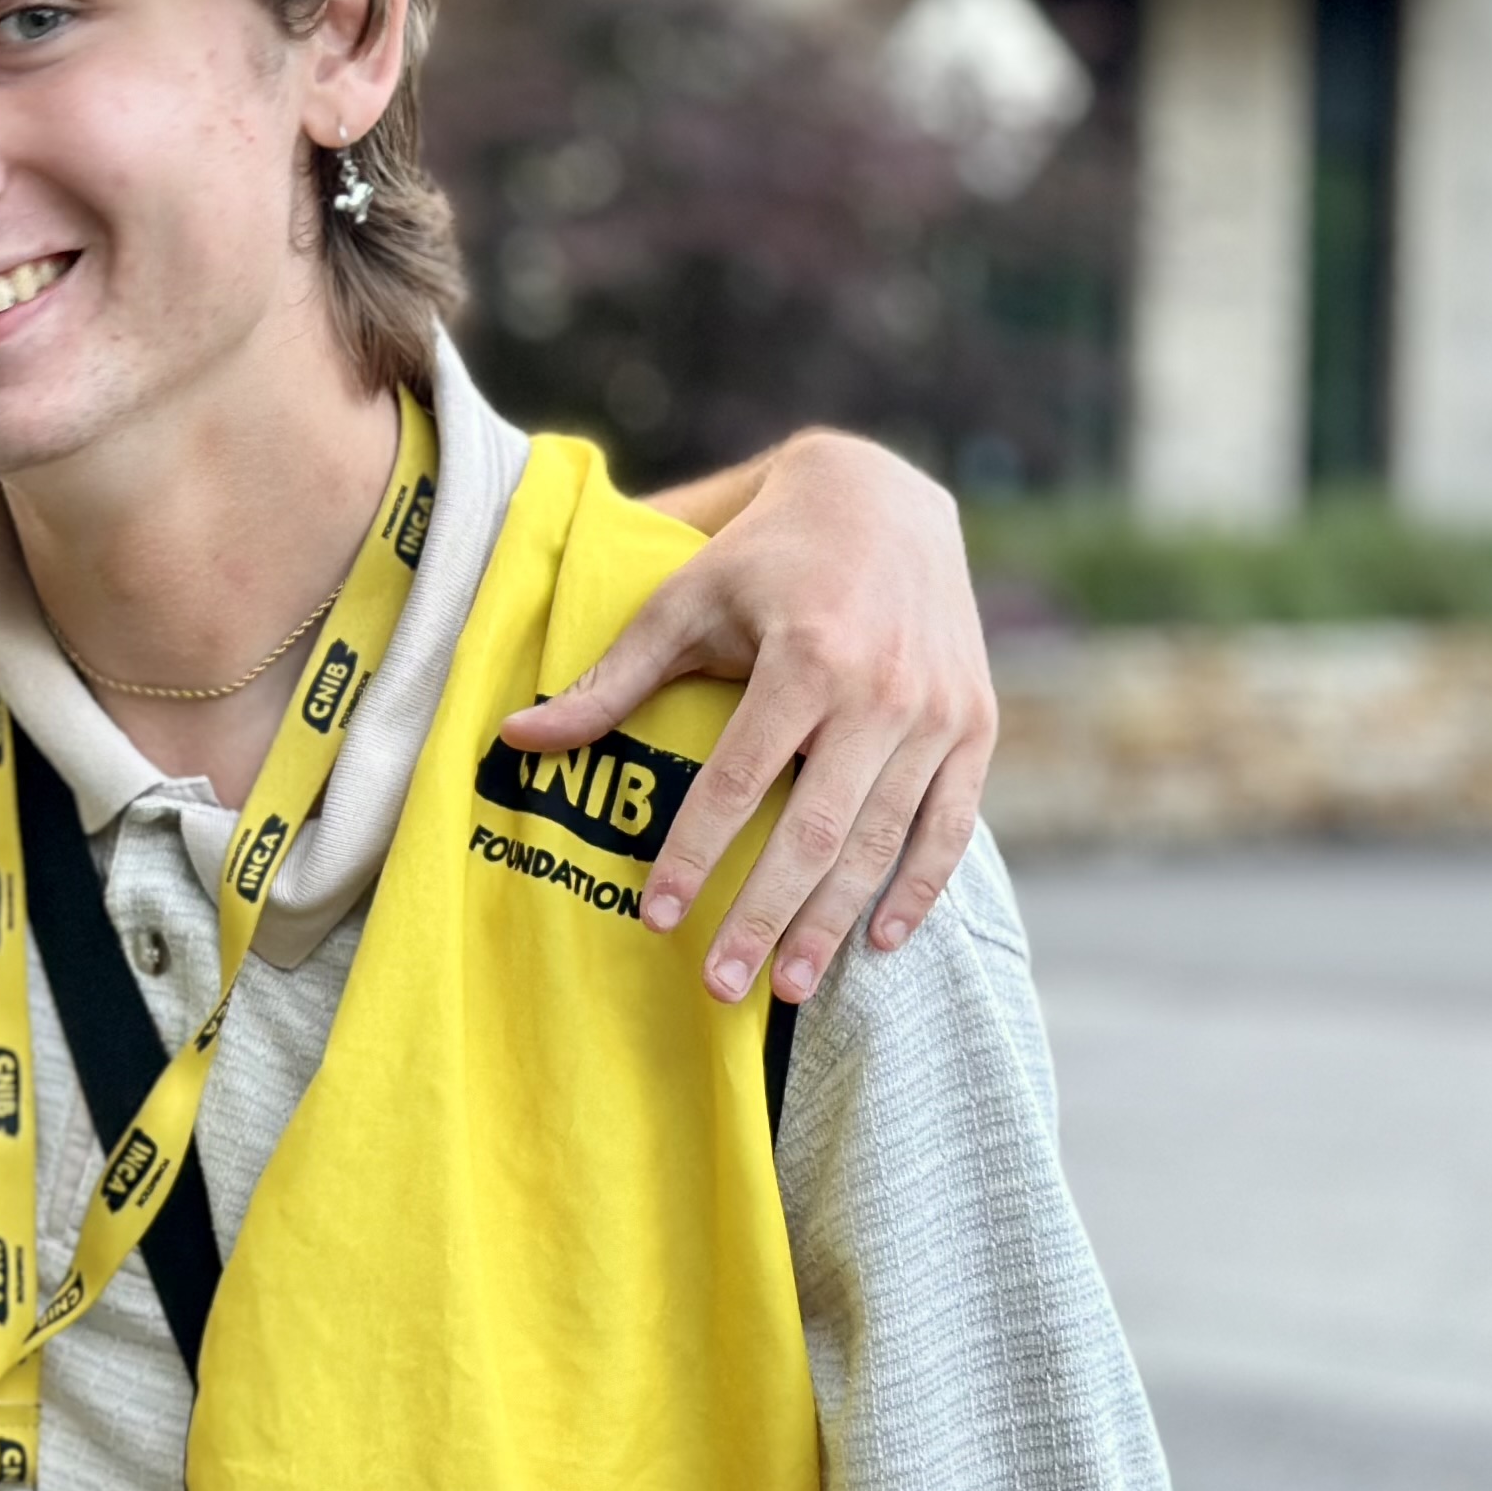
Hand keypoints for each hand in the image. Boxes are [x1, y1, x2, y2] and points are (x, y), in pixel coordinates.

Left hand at [506, 432, 993, 1005]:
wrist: (884, 501)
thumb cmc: (761, 556)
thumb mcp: (681, 602)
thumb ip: (609, 681)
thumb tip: (515, 738)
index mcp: (808, 657)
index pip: (740, 779)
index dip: (696, 853)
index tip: (655, 918)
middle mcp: (883, 690)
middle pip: (817, 829)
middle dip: (766, 916)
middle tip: (720, 985)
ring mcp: (939, 713)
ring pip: (883, 841)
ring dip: (834, 922)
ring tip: (787, 989)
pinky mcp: (976, 727)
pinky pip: (951, 825)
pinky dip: (919, 890)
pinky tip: (877, 943)